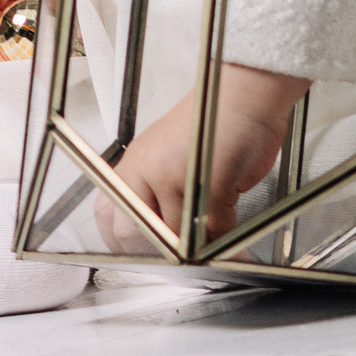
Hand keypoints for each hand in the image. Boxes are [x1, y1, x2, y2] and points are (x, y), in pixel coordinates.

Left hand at [96, 63, 312, 251]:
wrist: (247, 93)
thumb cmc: (218, 118)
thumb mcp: (174, 152)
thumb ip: (161, 188)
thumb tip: (166, 230)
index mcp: (135, 162)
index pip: (108, 213)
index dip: (120, 240)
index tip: (138, 254)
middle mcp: (148, 171)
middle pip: (133, 233)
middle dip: (154, 254)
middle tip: (175, 262)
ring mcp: (176, 180)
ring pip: (178, 237)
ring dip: (198, 249)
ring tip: (211, 250)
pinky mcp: (210, 186)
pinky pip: (214, 231)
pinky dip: (226, 243)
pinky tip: (234, 242)